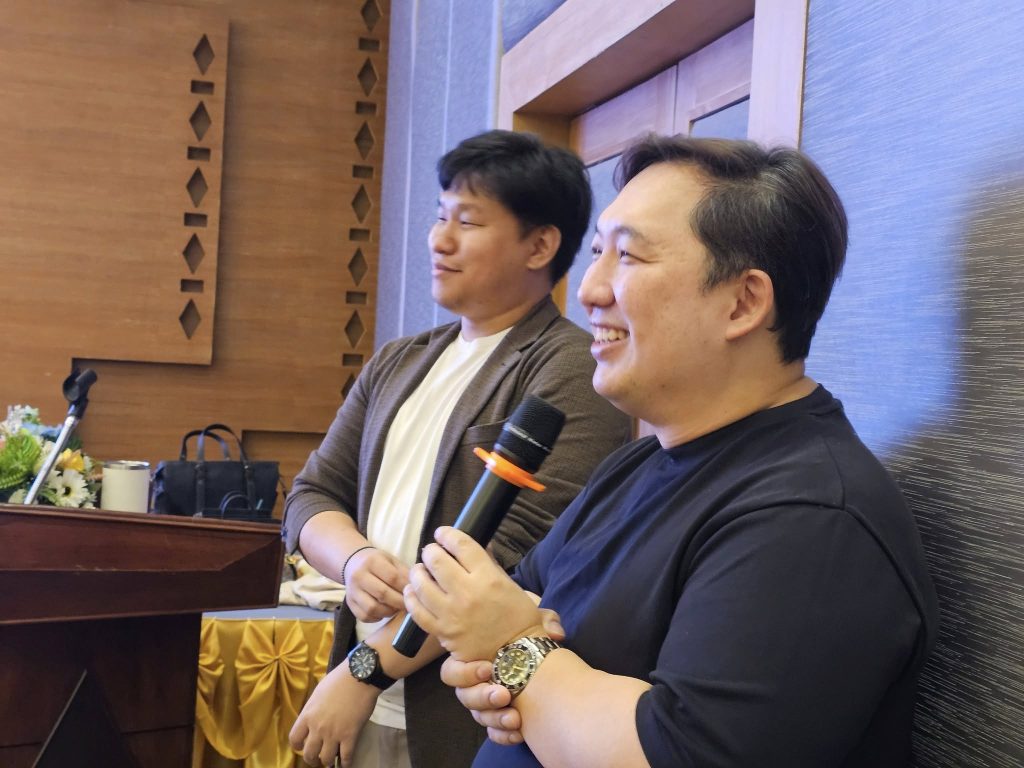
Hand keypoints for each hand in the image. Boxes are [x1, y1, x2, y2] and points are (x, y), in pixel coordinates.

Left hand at [288, 662, 378, 765]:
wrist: (359, 677)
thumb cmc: (338, 680)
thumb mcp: (318, 693)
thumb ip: (313, 709)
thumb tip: (313, 718)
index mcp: (307, 716)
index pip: (294, 739)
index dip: (298, 746)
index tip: (303, 746)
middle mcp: (317, 728)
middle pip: (309, 754)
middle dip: (313, 759)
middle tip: (318, 758)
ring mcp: (334, 734)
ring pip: (326, 759)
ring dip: (328, 762)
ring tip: (332, 761)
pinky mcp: (350, 736)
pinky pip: (346, 757)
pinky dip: (346, 763)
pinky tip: (347, 763)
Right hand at [345, 547, 409, 621]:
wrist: (353, 563)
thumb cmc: (378, 562)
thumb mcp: (392, 560)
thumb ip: (404, 572)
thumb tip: (418, 587)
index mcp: (372, 561)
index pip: (392, 577)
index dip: (406, 588)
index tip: (415, 593)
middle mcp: (359, 576)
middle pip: (382, 594)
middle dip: (400, 602)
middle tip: (410, 605)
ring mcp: (352, 591)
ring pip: (372, 608)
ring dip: (389, 612)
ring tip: (397, 608)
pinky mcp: (349, 603)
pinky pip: (364, 616)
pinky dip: (377, 617)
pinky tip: (385, 612)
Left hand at [403, 527, 543, 660]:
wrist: (516, 654)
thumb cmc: (518, 617)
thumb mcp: (509, 583)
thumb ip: (489, 563)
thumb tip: (477, 543)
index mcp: (488, 578)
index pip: (461, 545)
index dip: (447, 534)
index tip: (442, 533)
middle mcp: (468, 593)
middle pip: (437, 560)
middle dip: (431, 551)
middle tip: (431, 551)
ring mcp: (452, 613)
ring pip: (422, 584)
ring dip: (418, 571)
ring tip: (419, 569)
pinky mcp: (443, 632)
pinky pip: (417, 611)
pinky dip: (411, 597)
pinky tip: (411, 591)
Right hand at [439, 609, 564, 745]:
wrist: (537, 655)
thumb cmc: (525, 632)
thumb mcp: (533, 618)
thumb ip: (543, 619)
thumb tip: (556, 634)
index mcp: (472, 658)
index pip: (452, 671)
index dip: (466, 672)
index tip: (489, 668)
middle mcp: (474, 683)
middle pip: (465, 697)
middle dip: (483, 697)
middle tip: (504, 694)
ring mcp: (485, 704)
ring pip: (480, 717)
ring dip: (496, 718)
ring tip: (515, 718)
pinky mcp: (499, 720)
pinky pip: (494, 733)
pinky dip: (504, 735)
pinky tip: (520, 733)